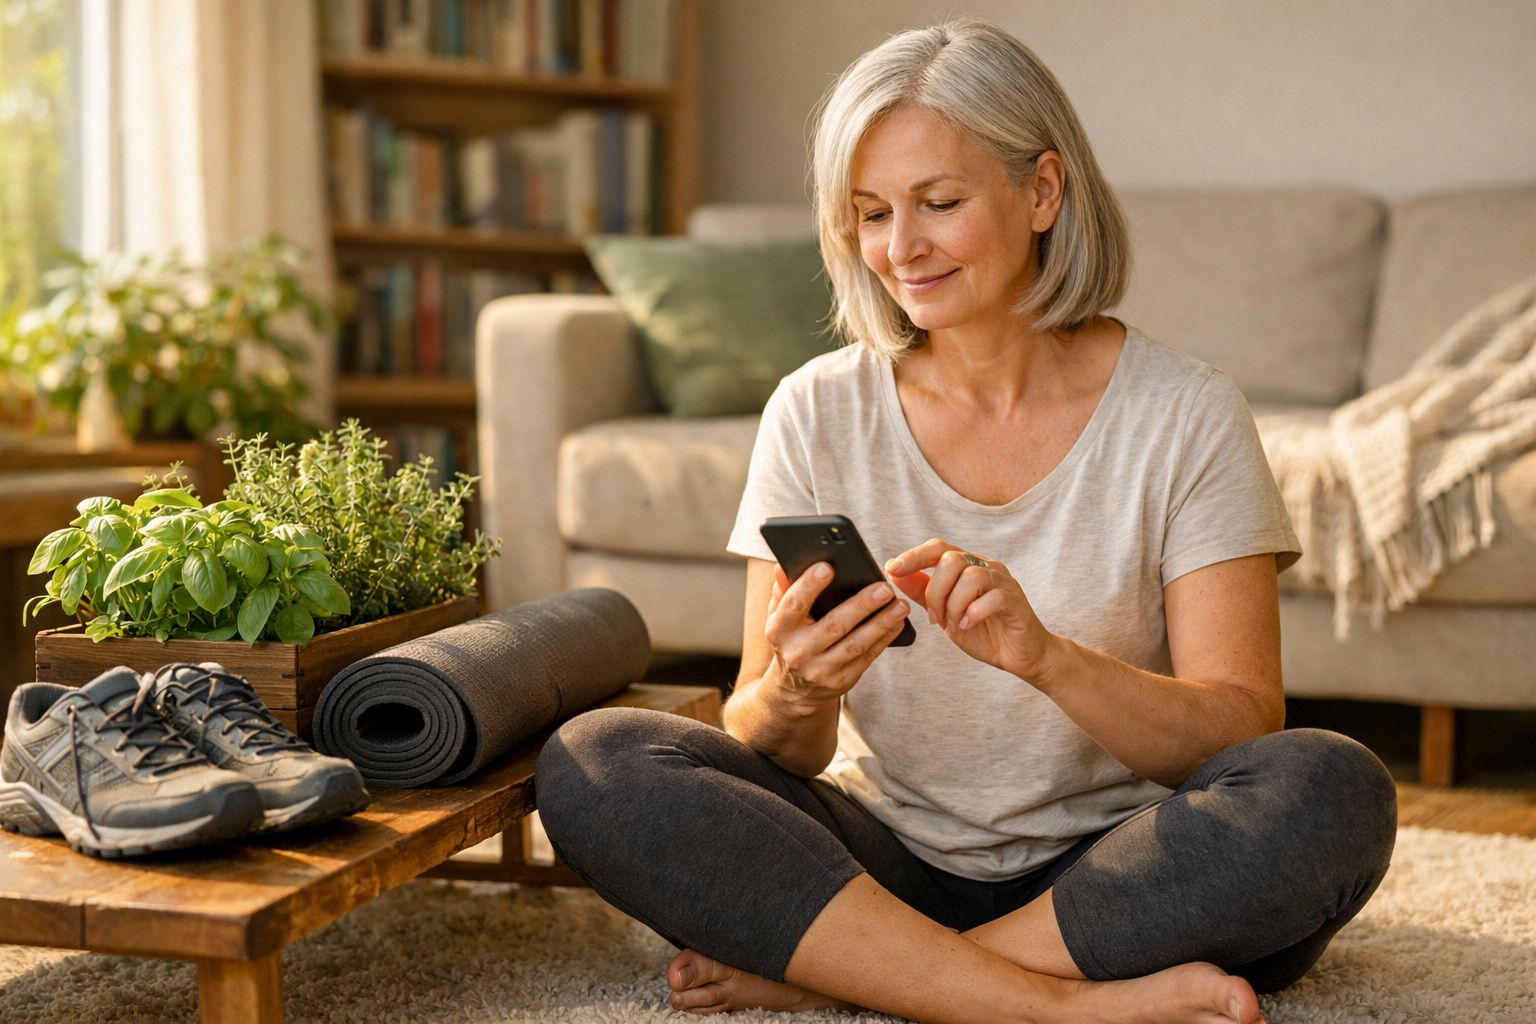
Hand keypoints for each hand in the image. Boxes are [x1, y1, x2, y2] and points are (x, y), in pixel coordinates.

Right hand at [763, 561, 912, 705]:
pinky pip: (867, 656)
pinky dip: (885, 638)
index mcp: (779, 630)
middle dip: (861, 605)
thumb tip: (782, 565)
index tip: (828, 567)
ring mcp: (821, 669)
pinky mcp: (842, 680)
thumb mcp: (779, 616)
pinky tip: (898, 622)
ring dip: (881, 623)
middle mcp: (798, 651)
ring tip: (900, 605)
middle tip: (884, 587)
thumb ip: (783, 589)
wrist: (796, 689)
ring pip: (856, 644)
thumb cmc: (791, 639)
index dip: (809, 586)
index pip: (793, 605)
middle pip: (834, 624)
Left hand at [885, 539, 1057, 681]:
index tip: (891, 568)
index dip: (913, 556)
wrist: (1021, 656)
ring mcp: (1003, 581)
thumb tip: (894, 572)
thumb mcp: (945, 614)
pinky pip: (991, 597)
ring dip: (954, 605)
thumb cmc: (985, 633)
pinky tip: (969, 626)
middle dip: (935, 591)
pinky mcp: (1015, 600)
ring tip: (956, 624)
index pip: (938, 548)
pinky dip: (973, 613)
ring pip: (970, 576)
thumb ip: (923, 593)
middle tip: (935, 617)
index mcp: (968, 566)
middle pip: (951, 559)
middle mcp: (986, 567)